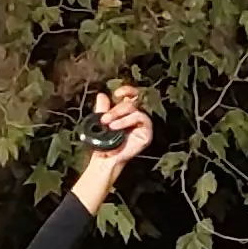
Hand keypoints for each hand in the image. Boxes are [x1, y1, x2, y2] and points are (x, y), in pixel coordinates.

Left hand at [70, 85, 155, 205]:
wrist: (105, 159)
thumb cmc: (103, 142)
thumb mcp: (100, 122)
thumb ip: (102, 108)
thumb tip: (102, 95)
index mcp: (126, 112)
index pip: (131, 95)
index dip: (127, 90)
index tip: (117, 93)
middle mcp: (136, 116)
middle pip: (132, 101)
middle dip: (117, 108)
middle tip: (104, 118)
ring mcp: (142, 124)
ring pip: (135, 109)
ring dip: (119, 114)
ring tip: (108, 124)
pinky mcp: (147, 132)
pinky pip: (141, 118)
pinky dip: (126, 121)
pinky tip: (116, 127)